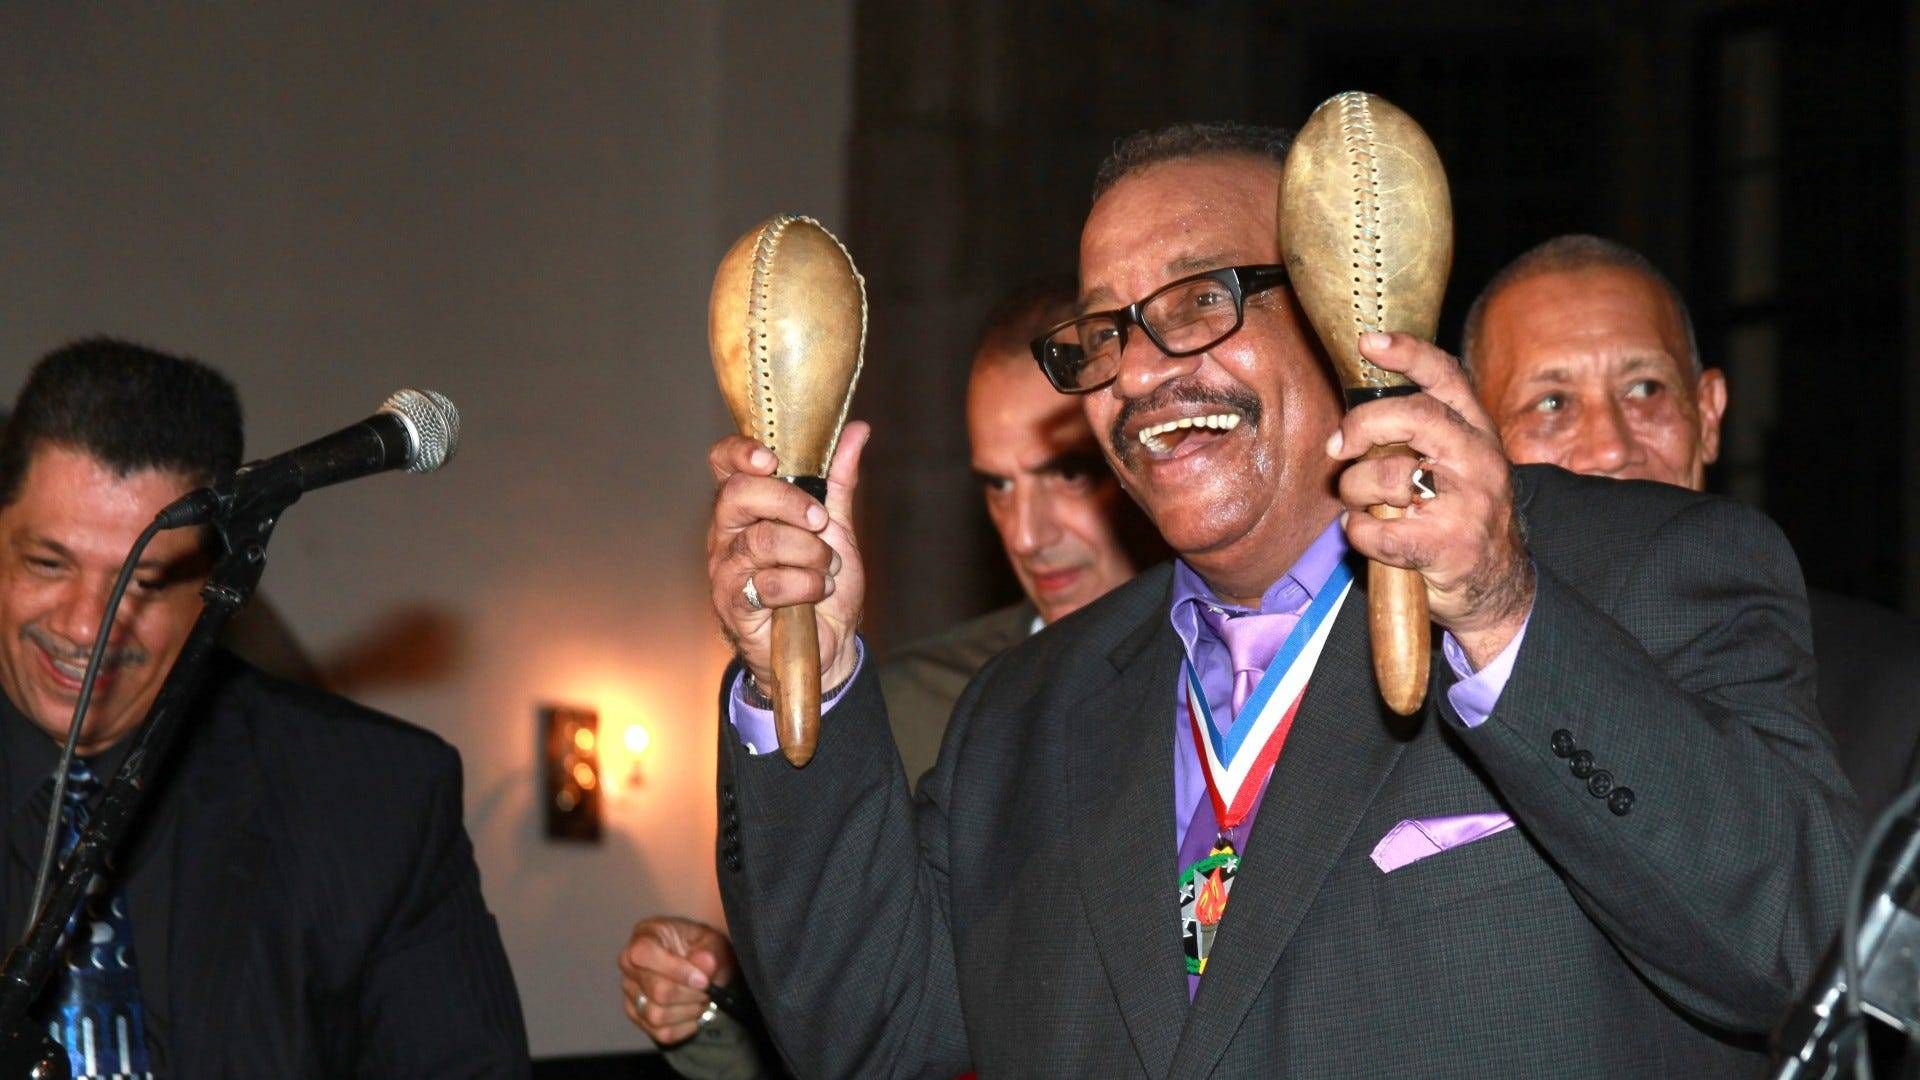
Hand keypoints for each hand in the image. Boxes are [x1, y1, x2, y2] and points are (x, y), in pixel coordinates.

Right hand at [618, 915, 737, 1045]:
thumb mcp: (712, 942)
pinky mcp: (636, 1015)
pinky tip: (694, 1014)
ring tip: (701, 1000)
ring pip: (656, 1015)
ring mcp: (630, 992)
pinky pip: (659, 1033)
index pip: (644, 954)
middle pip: (656, 990)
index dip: (675, 970)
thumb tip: (705, 965)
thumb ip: (709, 952)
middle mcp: (629, 964)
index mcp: (645, 936)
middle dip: (689, 994)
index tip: (702, 980)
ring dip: (687, 1011)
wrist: (699, 967)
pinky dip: (684, 1028)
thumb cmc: (701, 948)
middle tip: (707, 990)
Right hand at [706, 421, 869, 688]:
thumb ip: (839, 480)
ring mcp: (726, 569)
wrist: (829, 644)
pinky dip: (805, 586)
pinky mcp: (733, 604)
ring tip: (826, 569)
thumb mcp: (836, 527)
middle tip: (821, 523)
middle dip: (790, 503)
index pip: (724, 464)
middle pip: (739, 495)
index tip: (772, 458)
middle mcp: (726, 533)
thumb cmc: (823, 584)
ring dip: (809, 554)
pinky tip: (816, 593)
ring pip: (762, 541)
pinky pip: (769, 583)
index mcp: (746, 507)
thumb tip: (857, 430)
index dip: (741, 453)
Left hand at [1326, 333, 1533, 666]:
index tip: (1369, 342)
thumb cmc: (1459, 519)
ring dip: (1355, 490)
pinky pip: (1379, 529)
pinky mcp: (1448, 545)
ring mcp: (1469, 503)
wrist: (1496, 588)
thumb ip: (1419, 435)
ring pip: (1389, 475)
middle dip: (1362, 426)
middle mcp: (1479, 460)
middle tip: (1339, 447)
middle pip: (1415, 416)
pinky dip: (1359, 533)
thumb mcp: (1454, 466)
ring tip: (1361, 503)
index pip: (1446, 378)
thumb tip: (1356, 417)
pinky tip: (1368, 535)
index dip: (1408, 353)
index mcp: (1477, 432)